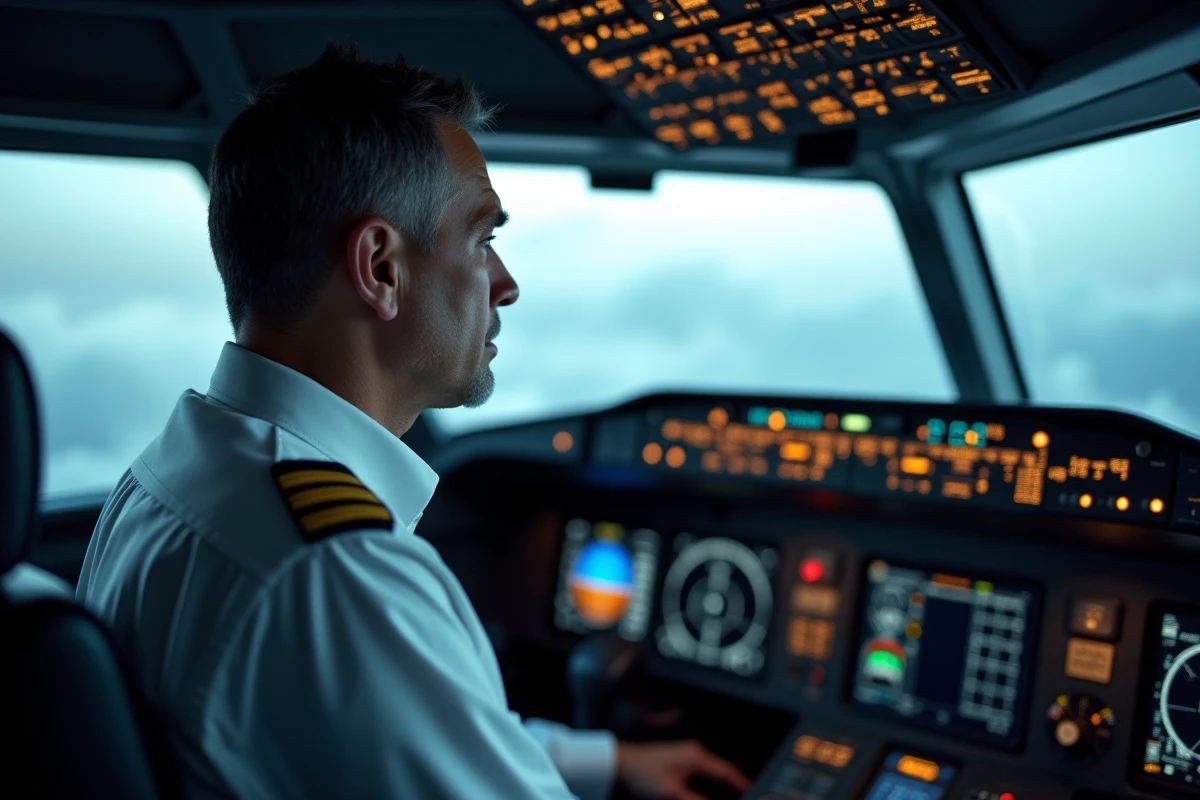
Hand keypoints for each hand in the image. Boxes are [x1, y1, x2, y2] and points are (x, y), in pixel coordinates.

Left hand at [616, 740, 751, 799]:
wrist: (619, 763)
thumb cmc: (642, 775)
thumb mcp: (672, 794)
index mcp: (696, 757)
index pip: (727, 772)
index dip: (742, 785)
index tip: (754, 793)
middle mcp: (693, 752)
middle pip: (721, 771)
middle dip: (734, 785)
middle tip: (745, 795)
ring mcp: (685, 754)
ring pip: (711, 772)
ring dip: (721, 784)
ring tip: (732, 796)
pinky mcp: (677, 759)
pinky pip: (701, 771)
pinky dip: (709, 782)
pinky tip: (709, 792)